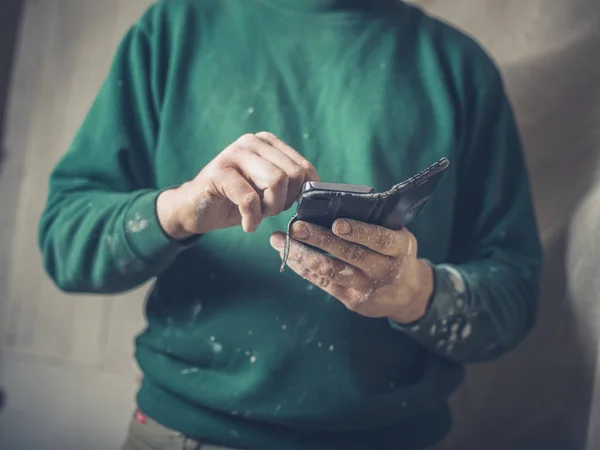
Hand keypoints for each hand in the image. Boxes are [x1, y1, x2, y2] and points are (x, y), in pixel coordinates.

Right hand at [157, 132, 318, 237]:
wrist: (196, 208)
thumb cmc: (236, 200)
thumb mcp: (267, 190)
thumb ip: (290, 184)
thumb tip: (316, 191)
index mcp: (268, 143)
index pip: (304, 167)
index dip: (302, 194)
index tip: (287, 206)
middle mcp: (252, 141)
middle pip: (293, 174)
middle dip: (285, 201)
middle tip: (268, 211)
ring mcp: (234, 153)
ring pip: (276, 181)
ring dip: (270, 208)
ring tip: (257, 215)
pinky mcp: (218, 171)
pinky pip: (249, 198)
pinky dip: (252, 219)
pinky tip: (247, 225)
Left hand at [270, 219, 433, 323]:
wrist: (407, 294)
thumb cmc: (396, 254)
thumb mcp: (398, 237)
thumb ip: (377, 224)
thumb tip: (340, 204)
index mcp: (399, 249)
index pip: (379, 239)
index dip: (358, 231)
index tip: (337, 223)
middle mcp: (384, 269)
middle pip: (349, 254)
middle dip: (319, 239)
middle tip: (295, 226)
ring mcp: (366, 287)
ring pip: (331, 271)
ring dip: (302, 254)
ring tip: (280, 241)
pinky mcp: (351, 300)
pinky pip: (323, 283)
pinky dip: (303, 268)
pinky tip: (288, 255)